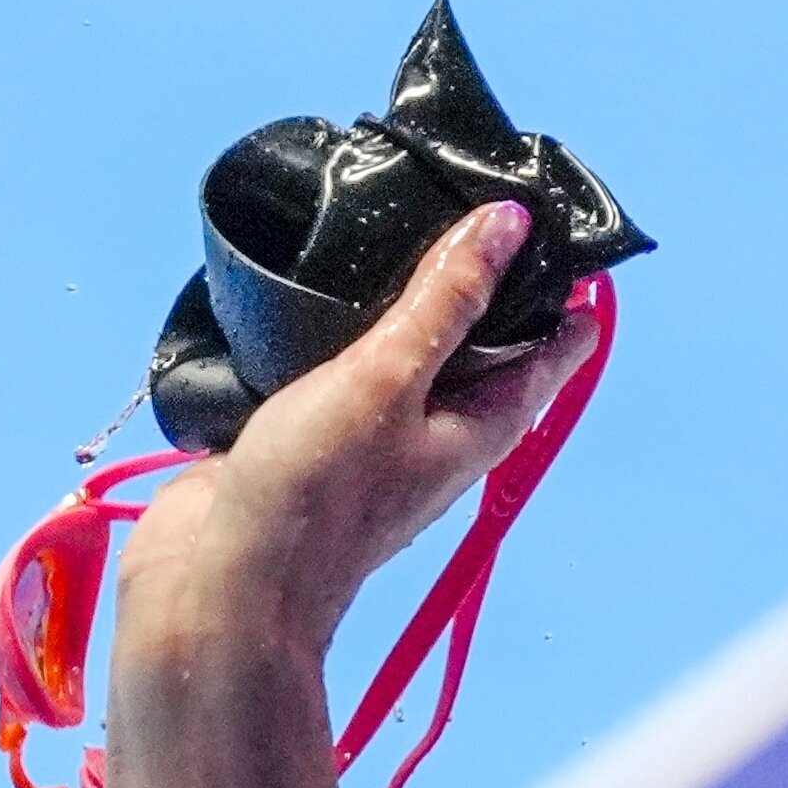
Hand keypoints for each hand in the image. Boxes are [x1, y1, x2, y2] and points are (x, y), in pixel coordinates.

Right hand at [114, 201, 594, 694]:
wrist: (225, 588)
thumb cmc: (315, 498)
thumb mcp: (389, 378)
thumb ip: (446, 300)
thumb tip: (510, 225)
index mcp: (480, 428)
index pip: (550, 351)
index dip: (562, 290)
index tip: (563, 225)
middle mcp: (436, 433)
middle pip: (482, 347)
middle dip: (487, 281)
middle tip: (479, 200)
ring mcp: (375, 437)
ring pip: (410, 355)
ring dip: (408, 300)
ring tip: (401, 221)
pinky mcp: (315, 437)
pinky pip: (345, 371)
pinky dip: (342, 327)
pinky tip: (320, 286)